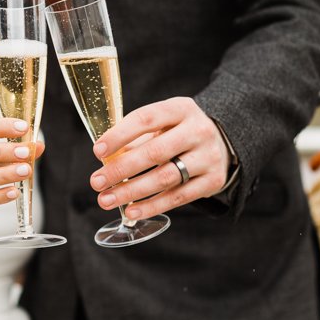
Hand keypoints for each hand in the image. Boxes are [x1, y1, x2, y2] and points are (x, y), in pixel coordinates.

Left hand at [90, 97, 230, 218]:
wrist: (222, 142)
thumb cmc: (180, 131)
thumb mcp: (163, 123)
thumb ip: (137, 137)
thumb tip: (107, 158)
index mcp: (181, 109)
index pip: (146, 119)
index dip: (119, 135)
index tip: (98, 151)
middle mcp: (198, 131)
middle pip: (154, 152)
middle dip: (121, 169)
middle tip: (96, 182)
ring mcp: (208, 157)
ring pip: (165, 177)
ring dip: (131, 191)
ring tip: (107, 199)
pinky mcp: (213, 181)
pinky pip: (178, 197)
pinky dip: (152, 205)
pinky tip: (131, 210)